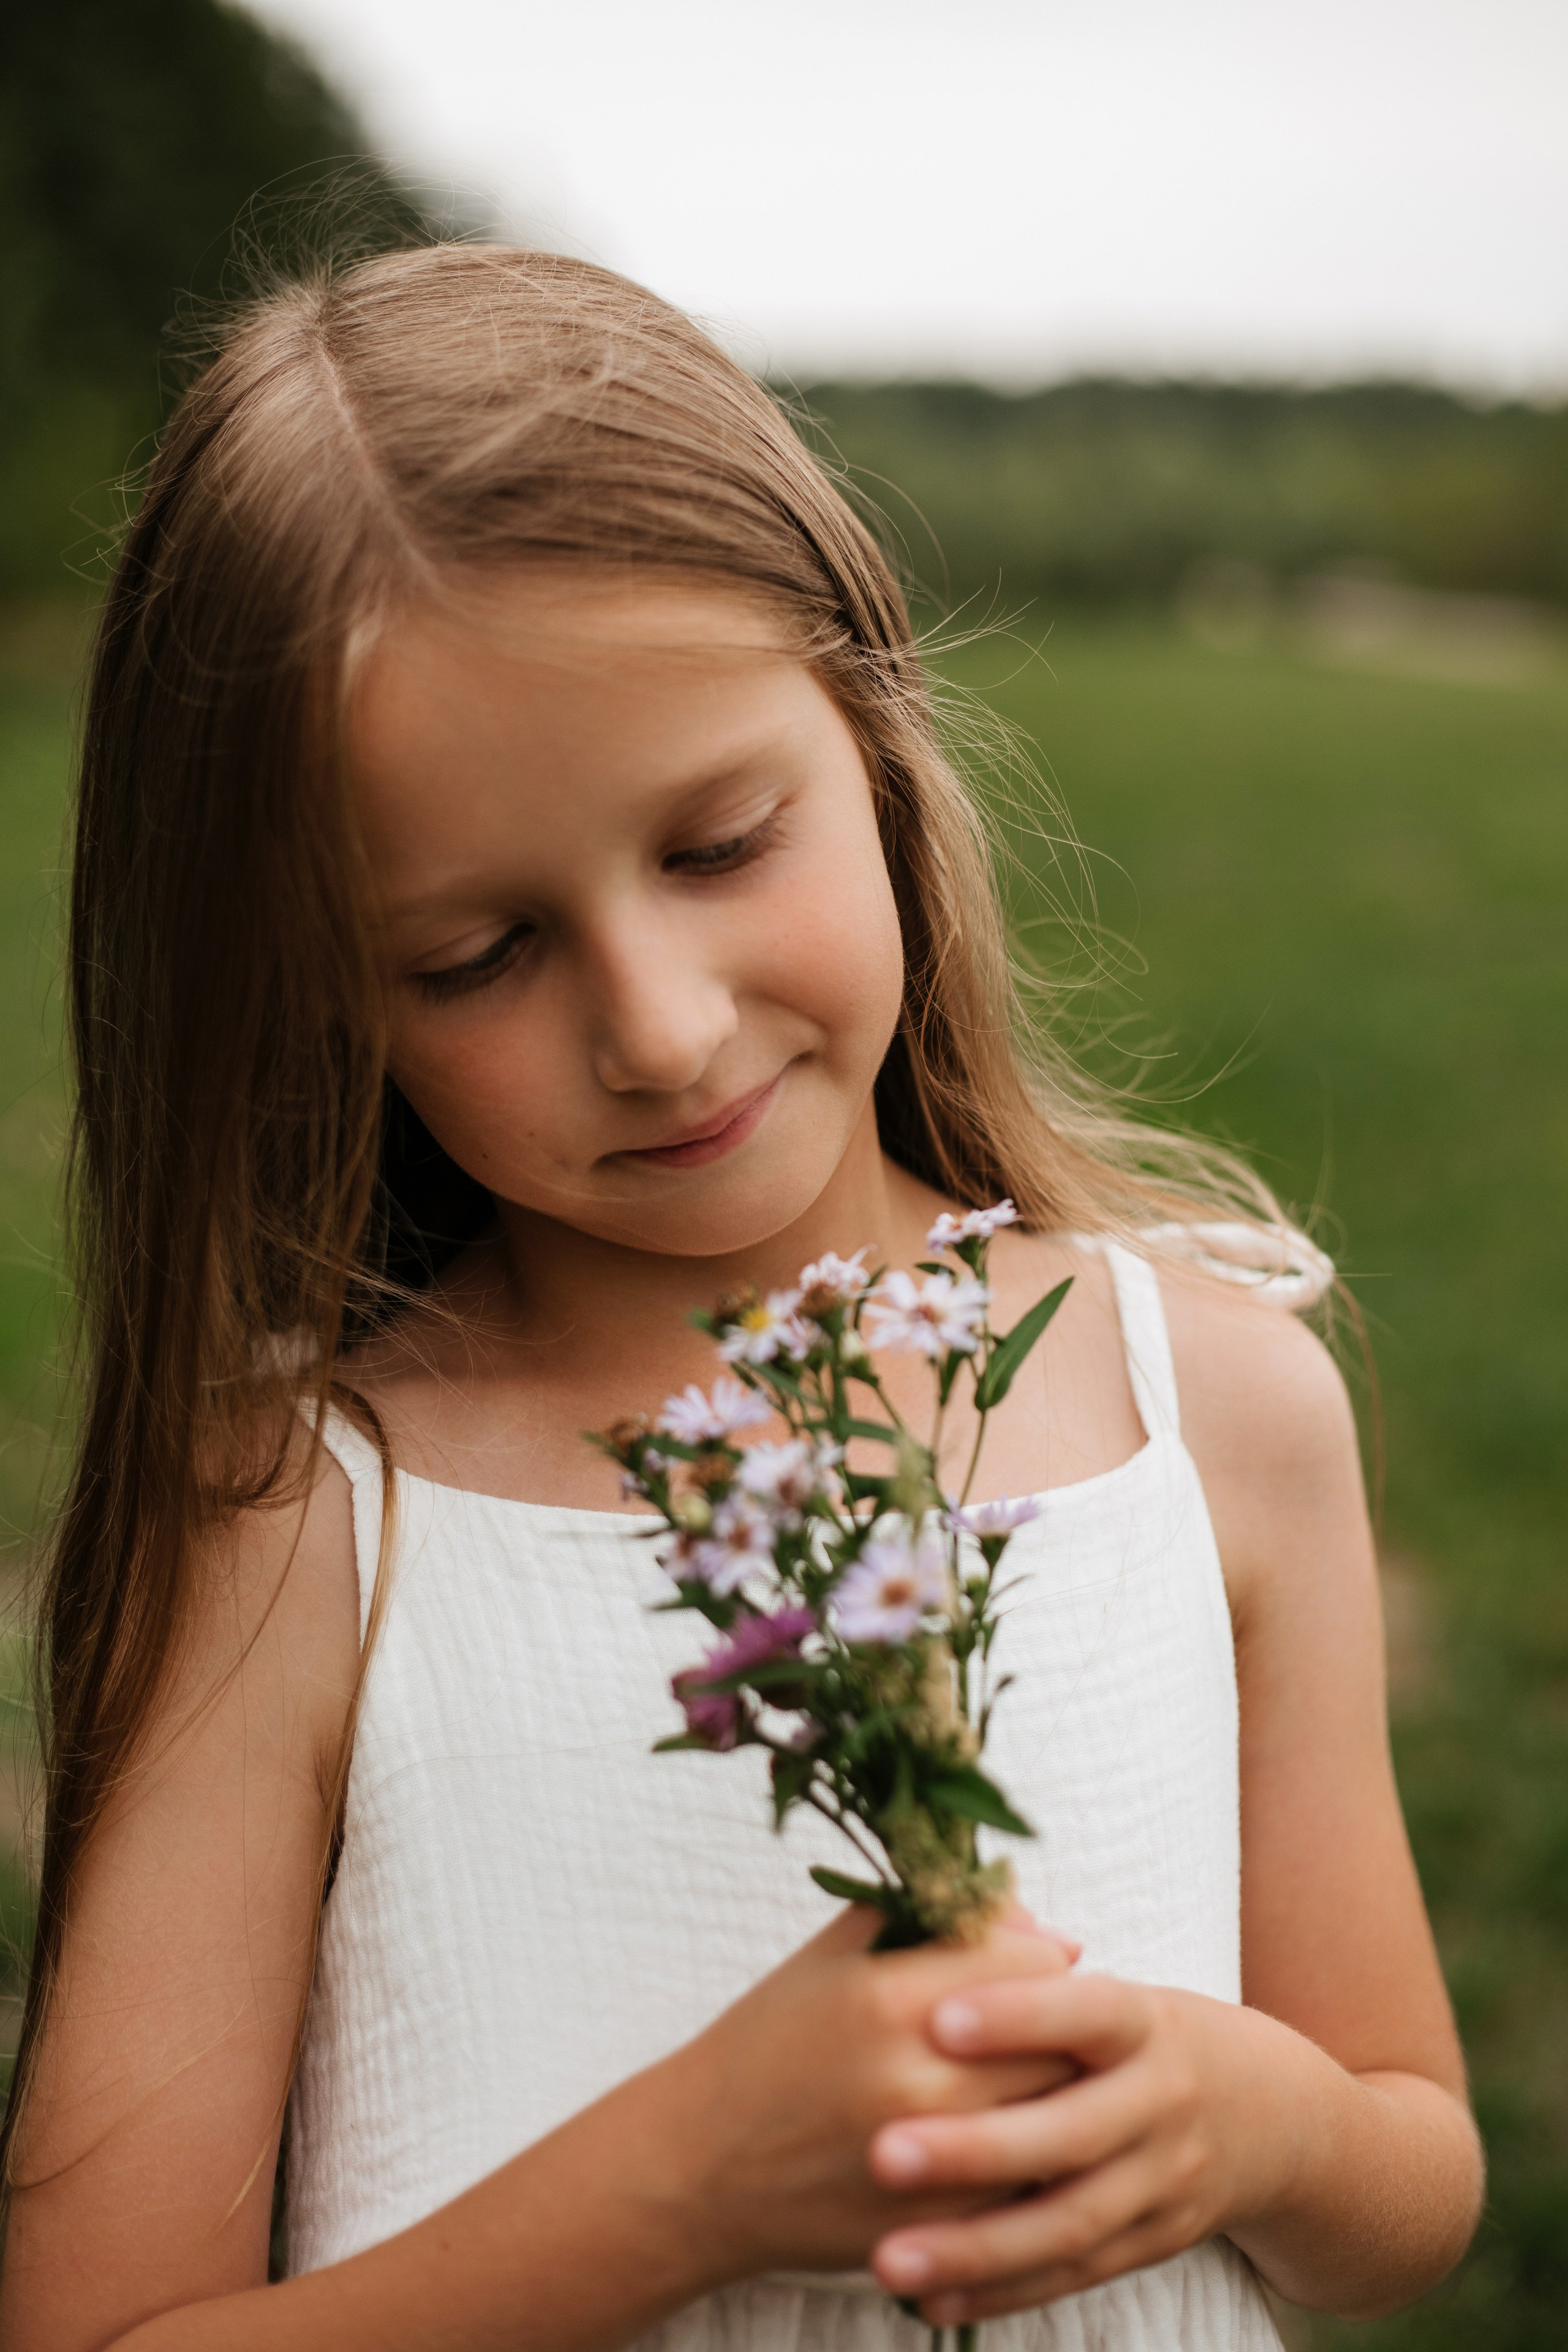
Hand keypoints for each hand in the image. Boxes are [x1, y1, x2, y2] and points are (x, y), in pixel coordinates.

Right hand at [661, 1905, 1077, 2288]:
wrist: (703, 2164)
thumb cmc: (773, 2044)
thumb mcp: (838, 1955)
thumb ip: (939, 1920)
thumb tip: (1046, 1929)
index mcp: (890, 2000)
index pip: (1036, 1965)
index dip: (1036, 1959)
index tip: (1018, 1967)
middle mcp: (920, 2081)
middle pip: (1058, 2042)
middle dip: (1052, 2028)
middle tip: (1024, 2026)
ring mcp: (935, 2165)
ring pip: (1055, 2115)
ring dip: (1046, 2094)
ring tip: (1010, 2079)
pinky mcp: (943, 2227)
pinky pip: (1029, 2182)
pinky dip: (1024, 2159)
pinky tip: (987, 2138)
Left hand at [867, 1973, 1292, 2325]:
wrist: (1267, 2112)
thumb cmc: (1139, 2032)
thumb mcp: (1107, 1988)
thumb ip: (1028, 1962)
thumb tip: (946, 1911)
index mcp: (1144, 2022)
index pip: (1084, 2012)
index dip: (1018, 2013)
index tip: (936, 2018)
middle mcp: (1162, 2104)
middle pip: (1072, 2133)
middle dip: (976, 2148)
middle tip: (882, 2154)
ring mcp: (1161, 2183)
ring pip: (1069, 2223)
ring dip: (975, 2248)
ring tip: (888, 2258)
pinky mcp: (1149, 2245)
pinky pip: (1072, 2276)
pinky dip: (1002, 2293)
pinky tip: (930, 2303)